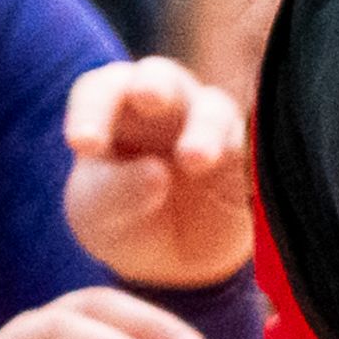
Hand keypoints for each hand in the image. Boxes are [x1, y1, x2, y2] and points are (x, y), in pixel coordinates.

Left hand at [62, 57, 254, 287]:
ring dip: (204, 128)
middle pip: (160, 76)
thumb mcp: (100, 215)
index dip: (92, 109)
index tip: (84, 144)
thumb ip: (116, 192)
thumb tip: (157, 173)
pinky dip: (245, 159)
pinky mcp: (246, 160)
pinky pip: (255, 150)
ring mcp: (210, 128)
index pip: (102, 90)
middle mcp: (165, 107)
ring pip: (213, 108)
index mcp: (116, 112)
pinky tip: (236, 182)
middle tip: (148, 99)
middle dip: (154, 84)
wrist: (172, 261)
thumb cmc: (124, 223)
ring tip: (194, 160)